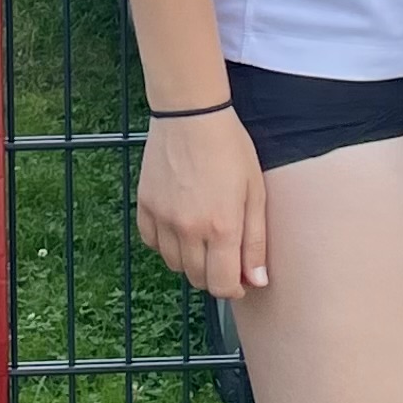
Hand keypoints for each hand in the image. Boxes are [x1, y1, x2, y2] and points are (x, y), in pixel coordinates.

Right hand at [134, 107, 267, 298]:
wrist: (191, 115)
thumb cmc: (230, 148)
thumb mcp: (255, 193)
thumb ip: (256, 241)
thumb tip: (257, 280)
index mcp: (222, 228)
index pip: (223, 286)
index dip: (234, 288)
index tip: (240, 279)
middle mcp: (188, 229)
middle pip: (198, 279)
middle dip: (214, 275)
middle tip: (225, 253)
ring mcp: (163, 219)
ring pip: (174, 264)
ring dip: (191, 260)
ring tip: (203, 235)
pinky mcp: (145, 206)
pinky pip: (153, 243)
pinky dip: (166, 243)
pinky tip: (180, 225)